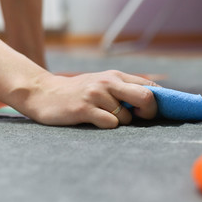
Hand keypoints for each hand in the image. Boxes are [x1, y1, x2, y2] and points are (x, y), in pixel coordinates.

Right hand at [16, 70, 159, 127]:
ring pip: (126, 117)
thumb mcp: (104, 84)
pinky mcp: (84, 109)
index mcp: (117, 76)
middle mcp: (109, 82)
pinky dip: (107, 126)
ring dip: (120, 122)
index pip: (150, 87)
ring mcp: (96, 95)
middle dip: (149, 112)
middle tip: (138, 118)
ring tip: (103, 116)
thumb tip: (154, 101)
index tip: (150, 112)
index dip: (157, 103)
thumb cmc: (81, 92)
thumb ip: (126, 89)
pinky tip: (94, 120)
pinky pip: (110, 123)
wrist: (45, 93)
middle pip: (146, 98)